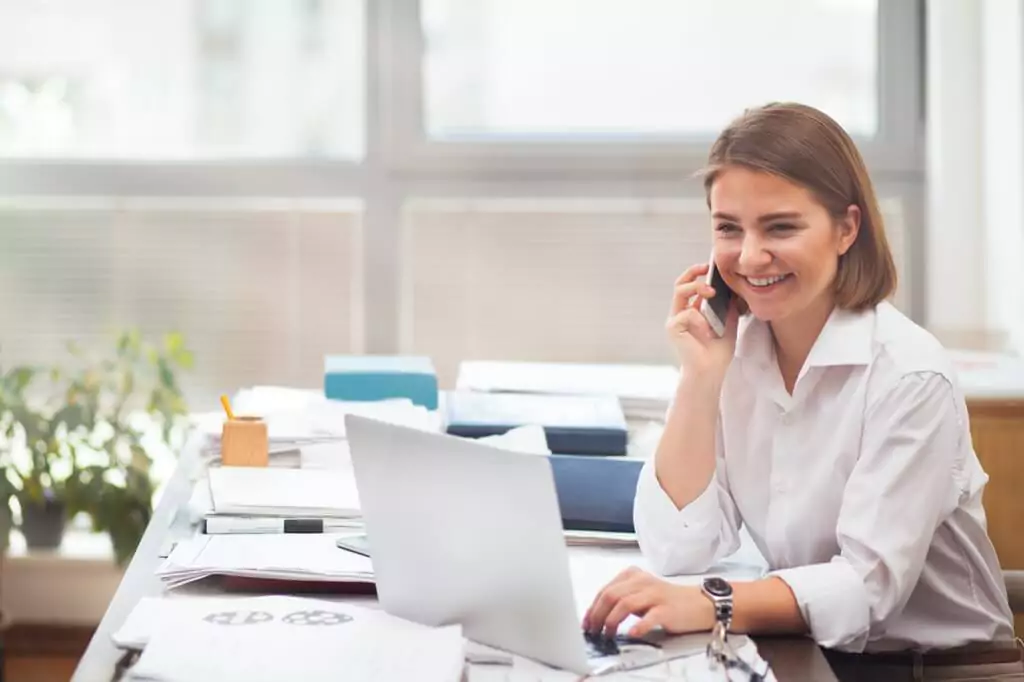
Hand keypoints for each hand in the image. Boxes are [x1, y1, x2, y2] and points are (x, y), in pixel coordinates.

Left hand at [581, 567, 713, 638]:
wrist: (698, 604)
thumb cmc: (667, 601)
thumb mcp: (641, 594)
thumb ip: (622, 599)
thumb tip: (598, 615)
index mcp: (633, 576)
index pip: (605, 590)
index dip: (592, 608)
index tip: (586, 622)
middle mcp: (642, 581)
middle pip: (611, 595)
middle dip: (597, 615)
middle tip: (593, 630)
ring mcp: (655, 594)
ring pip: (625, 603)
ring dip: (611, 621)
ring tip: (607, 634)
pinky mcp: (667, 608)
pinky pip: (650, 616)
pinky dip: (639, 625)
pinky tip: (633, 633)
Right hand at [665, 264, 738, 380]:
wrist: (710, 372)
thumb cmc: (717, 352)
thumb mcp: (728, 324)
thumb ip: (728, 307)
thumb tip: (734, 289)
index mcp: (692, 310)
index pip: (690, 285)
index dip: (698, 273)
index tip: (712, 267)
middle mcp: (681, 313)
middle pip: (680, 283)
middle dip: (694, 272)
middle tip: (708, 269)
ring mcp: (675, 320)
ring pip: (680, 291)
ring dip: (697, 287)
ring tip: (712, 293)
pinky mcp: (673, 328)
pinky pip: (686, 313)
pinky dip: (700, 319)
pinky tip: (707, 331)